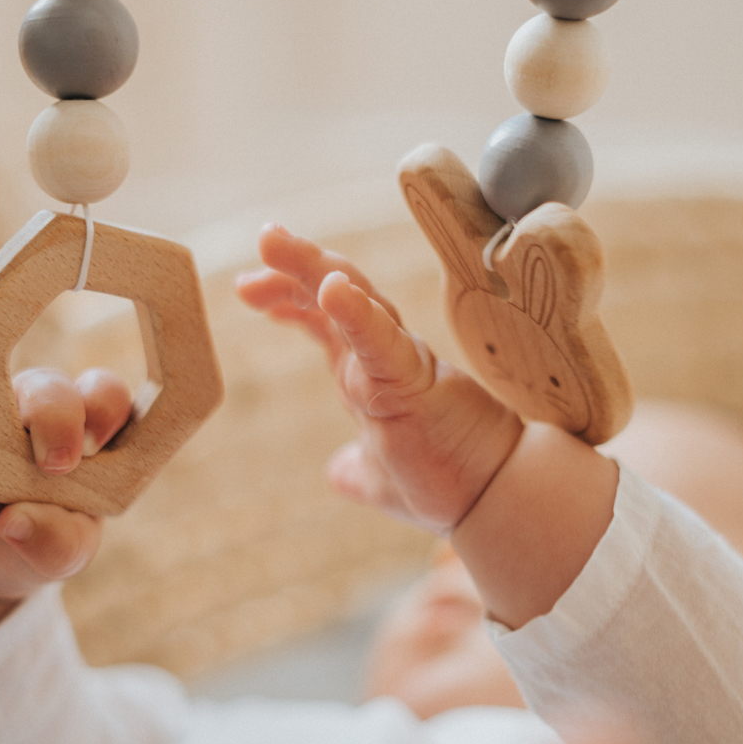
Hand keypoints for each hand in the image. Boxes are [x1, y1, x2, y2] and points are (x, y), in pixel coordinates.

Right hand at [0, 368, 131, 653]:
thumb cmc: (35, 544)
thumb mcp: (59, 556)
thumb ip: (57, 543)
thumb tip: (18, 522)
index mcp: (85, 427)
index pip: (104, 394)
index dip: (103, 409)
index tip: (93, 451)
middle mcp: (35, 406)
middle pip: (49, 387)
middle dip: (54, 422)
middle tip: (54, 469)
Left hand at [237, 225, 523, 534]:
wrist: (493, 503)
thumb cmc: (445, 483)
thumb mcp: (379, 478)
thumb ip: (356, 469)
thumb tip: (336, 472)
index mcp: (371, 373)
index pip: (325, 318)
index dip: (288, 296)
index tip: (249, 289)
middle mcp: (383, 357)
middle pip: (335, 292)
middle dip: (292, 265)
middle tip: (262, 240)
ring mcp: (400, 364)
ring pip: (354, 301)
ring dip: (312, 268)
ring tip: (273, 242)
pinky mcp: (414, 382)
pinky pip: (379, 342)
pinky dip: (355, 312)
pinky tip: (331, 288)